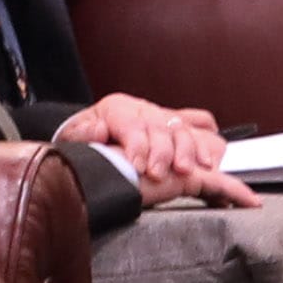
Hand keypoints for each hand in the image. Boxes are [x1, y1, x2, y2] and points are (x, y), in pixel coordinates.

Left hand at [67, 91, 244, 206]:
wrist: (94, 135)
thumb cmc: (84, 139)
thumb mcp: (73, 136)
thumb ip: (82, 134)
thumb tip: (97, 131)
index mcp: (117, 108)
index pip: (132, 124)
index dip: (138, 145)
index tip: (138, 167)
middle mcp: (144, 110)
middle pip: (161, 126)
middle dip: (163, 151)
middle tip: (158, 174)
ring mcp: (163, 117)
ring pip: (182, 128)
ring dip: (188, 150)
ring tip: (186, 170)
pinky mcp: (177, 127)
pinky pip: (200, 128)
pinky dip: (207, 144)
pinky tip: (209, 161)